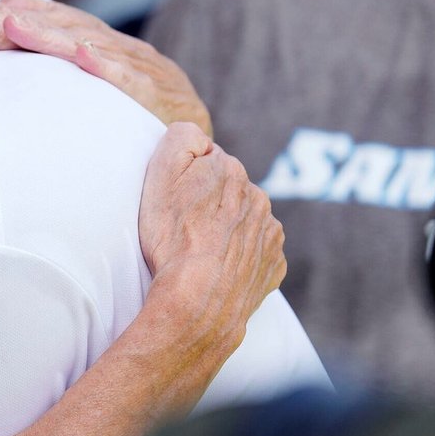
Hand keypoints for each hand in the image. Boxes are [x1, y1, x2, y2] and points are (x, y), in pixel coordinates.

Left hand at [0, 0, 213, 135]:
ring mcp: (147, 72)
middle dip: (11, 25)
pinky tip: (84, 57)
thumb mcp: (90, 105)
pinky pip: (135, 82)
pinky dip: (109, 68)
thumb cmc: (134, 138)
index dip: (5, 20)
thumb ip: (52, 83)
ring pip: (92, 46)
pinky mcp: (167, 100)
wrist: (200, 165)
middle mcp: (123, 52)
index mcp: (101, 49)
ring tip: (10, 27)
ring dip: (49, 36)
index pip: (48, 22)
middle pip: (62, 28)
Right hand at [138, 123, 286, 347]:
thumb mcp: (161, 173)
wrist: (197, 300)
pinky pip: (256, 253)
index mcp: (233, 172)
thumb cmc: (172, 239)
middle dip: (210, 204)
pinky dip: (239, 257)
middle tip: (184, 228)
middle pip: (228, 192)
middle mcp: (259, 198)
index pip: (207, 162)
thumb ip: (181, 137)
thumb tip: (198, 135)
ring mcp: (270, 234)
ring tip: (200, 251)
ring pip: (245, 222)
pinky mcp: (273, 266)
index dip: (186, 180)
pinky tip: (218, 268)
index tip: (175, 201)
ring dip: (227, 230)